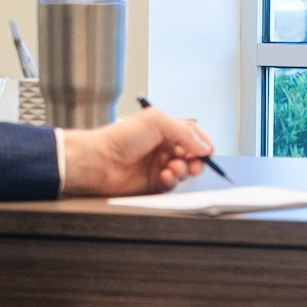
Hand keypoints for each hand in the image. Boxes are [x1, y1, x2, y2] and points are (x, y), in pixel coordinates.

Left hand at [60, 106, 213, 194]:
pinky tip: (164, 176)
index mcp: (165, 129)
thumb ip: (185, 132)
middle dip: (196, 160)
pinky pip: (172, 184)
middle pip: (192, 154)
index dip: (202, 142)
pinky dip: (172, 180)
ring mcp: (159, 164)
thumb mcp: (156, 122)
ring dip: (183, 170)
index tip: (207, 150)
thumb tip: (204, 145)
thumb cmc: (120, 138)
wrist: (100, 161)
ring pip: (184, 170)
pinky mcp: (153, 182)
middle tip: (194, 163)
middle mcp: (163, 146)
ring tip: (173, 168)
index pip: (192, 135)